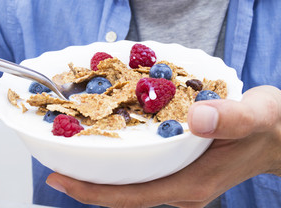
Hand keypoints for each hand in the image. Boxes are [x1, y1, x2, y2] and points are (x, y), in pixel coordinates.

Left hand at [45, 85, 280, 207]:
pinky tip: (107, 142)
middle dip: (87, 182)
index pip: (131, 196)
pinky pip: (140, 171)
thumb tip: (197, 118)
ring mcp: (178, 180)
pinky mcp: (178, 169)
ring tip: (72, 152)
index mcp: (191, 183)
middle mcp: (179, 187)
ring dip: (99, 171)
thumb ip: (231, 118)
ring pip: (129, 183)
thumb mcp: (258, 115)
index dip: (92, 191)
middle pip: (122, 193)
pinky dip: (119, 161)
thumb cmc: (270, 128)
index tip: (58, 179)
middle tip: (54, 161)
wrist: (278, 137)